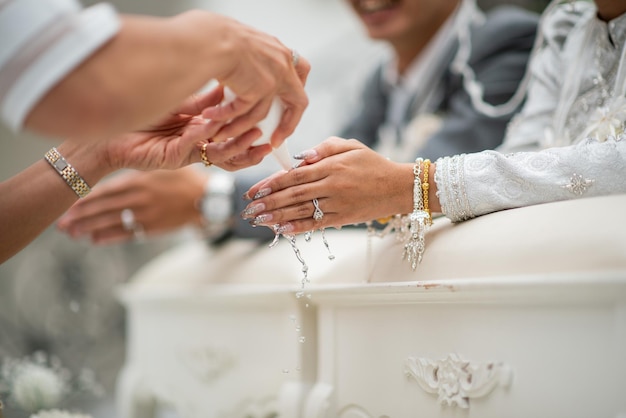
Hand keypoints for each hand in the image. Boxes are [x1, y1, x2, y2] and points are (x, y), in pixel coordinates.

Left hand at [57, 167, 206, 243]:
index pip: (106, 191)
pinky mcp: (153, 227)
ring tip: (71, 232)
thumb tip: (114, 156)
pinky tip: (94, 239)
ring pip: (112, 222)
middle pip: (104, 209)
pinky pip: (127, 234)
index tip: (68, 202)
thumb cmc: (182, 178)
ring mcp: (146, 215)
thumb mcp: (160, 165)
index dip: (86, 198)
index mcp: (139, 181)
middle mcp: (140, 199)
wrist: (205, 198)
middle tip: (61, 223)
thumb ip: (139, 165)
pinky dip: (109, 236)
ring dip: (90, 228)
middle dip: (81, 216)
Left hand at [99, 88, 272, 171]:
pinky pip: (192, 147)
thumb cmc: (143, 117)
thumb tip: (228, 90)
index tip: (267, 123)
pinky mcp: (171, 159)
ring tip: (253, 137)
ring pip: (219, 156)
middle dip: (251, 148)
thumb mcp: (181, 106)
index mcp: (202, 134)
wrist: (110, 133)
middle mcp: (198, 147)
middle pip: (232, 153)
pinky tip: (209, 125)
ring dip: (237, 147)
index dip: (251, 134)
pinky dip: (202, 136)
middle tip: (268, 140)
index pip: (233, 138)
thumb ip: (205, 103)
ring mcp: (186, 155)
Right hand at [194, 12, 310, 147]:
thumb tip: (249, 73)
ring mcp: (273, 79)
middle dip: (289, 124)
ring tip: (223, 132)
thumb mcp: (246, 44)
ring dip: (240, 127)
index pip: (302, 70)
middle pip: (298, 102)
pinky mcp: (258, 90)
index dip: (296, 89)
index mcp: (281, 51)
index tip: (286, 104)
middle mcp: (283, 65)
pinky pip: (242, 112)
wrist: (211, 38)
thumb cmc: (218, 37)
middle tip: (276, 138)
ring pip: (261, 114)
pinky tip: (210, 116)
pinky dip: (224, 116)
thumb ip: (255, 59)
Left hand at [241, 137, 414, 233]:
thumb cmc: (372, 163)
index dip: (271, 183)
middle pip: (293, 195)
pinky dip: (298, 227)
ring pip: (301, 210)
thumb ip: (324, 148)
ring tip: (258, 219)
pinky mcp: (343, 217)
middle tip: (249, 208)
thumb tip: (300, 158)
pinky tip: (281, 229)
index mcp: (331, 166)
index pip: (294, 176)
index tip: (254, 190)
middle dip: (268, 201)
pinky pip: (317, 223)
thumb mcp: (350, 146)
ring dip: (277, 216)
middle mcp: (331, 185)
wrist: (398, 186)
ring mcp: (337, 203)